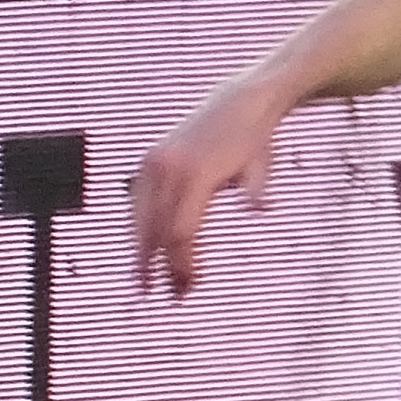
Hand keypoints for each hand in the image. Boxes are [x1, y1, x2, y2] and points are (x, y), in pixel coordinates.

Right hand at [128, 87, 287, 295]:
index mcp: (195, 173)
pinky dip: (139, 229)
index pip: (182, 230)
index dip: (183, 262)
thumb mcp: (263, 166)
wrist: (239, 102)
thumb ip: (256, 190)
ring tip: (147, 284)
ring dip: (144, 253)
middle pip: (158, 229)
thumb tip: (258, 211)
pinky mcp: (148, 161)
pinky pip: (138, 202)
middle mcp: (167, 168)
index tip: (190, 287)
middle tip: (170, 298)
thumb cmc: (256, 140)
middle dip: (162, 266)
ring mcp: (153, 163)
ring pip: (141, 218)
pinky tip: (143, 252)